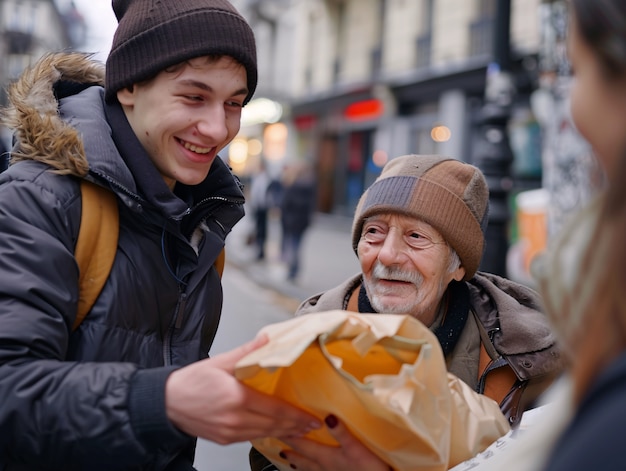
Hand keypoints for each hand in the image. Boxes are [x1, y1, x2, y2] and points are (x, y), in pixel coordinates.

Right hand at [165, 334, 320, 443]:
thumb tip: (268, 338)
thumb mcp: (220, 361)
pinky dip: (267, 436)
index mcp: (237, 398)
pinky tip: (276, 433)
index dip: (296, 415)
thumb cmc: (191, 381)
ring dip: (285, 434)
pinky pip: (251, 438)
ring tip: (301, 431)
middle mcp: (235, 419)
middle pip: (273, 425)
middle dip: (296, 426)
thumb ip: (247, 352)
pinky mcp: (224, 439)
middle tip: (314, 425)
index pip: (275, 409)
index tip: (312, 417)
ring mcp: (229, 432)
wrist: (166, 402)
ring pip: (264, 434)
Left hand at [279, 415, 391, 470]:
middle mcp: (323, 467)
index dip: (291, 436)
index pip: (303, 444)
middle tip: (278, 447)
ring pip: (308, 469)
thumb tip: (328, 416)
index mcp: (325, 456)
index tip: (278, 429)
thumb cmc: (368, 468)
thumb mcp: (355, 447)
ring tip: (289, 460)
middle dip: (291, 450)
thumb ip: (341, 432)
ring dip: (298, 463)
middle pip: (302, 457)